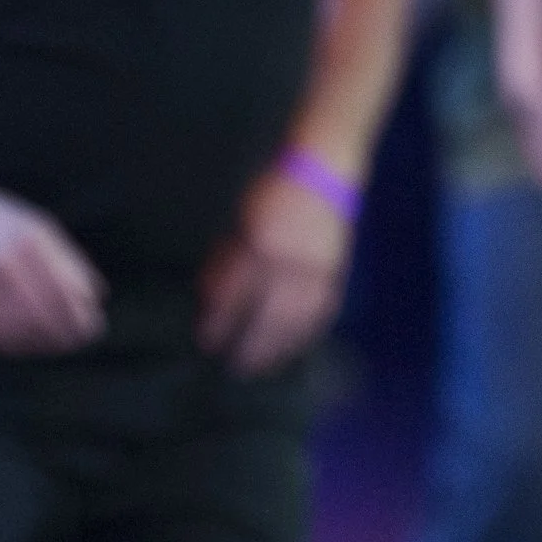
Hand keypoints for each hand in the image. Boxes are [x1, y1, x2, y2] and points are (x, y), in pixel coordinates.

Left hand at [198, 166, 353, 373]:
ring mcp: (317, 269)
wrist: (323, 173)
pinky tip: (292, 349)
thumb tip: (208, 298)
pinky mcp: (335, 273)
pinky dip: (305, 335)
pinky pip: (320, 313)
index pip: (233, 294)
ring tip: (260, 368)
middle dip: (248, 345)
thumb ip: (225, 260)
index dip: (218, 320)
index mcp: (260, 244)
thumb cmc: (273, 193)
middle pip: (266, 316)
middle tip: (231, 367)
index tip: (205, 339)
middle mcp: (290, 261)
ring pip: (296, 320)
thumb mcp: (240, 222)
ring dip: (277, 349)